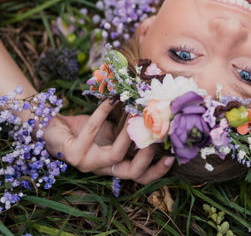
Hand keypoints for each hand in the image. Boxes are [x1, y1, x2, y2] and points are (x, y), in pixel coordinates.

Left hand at [43, 100, 173, 183]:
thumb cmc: (85, 129)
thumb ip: (128, 130)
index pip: (140, 176)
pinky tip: (111, 100)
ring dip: (129, 133)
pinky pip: (93, 130)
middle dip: (148, 154)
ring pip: (116, 155)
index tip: (172, 156)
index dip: (157, 170)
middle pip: (132, 173)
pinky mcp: (73, 154)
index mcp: (114, 165)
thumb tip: (154, 113)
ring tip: (135, 113)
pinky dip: (104, 112)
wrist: (52, 128)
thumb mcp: (111, 131)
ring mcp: (87, 164)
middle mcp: (102, 169)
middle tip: (156, 133)